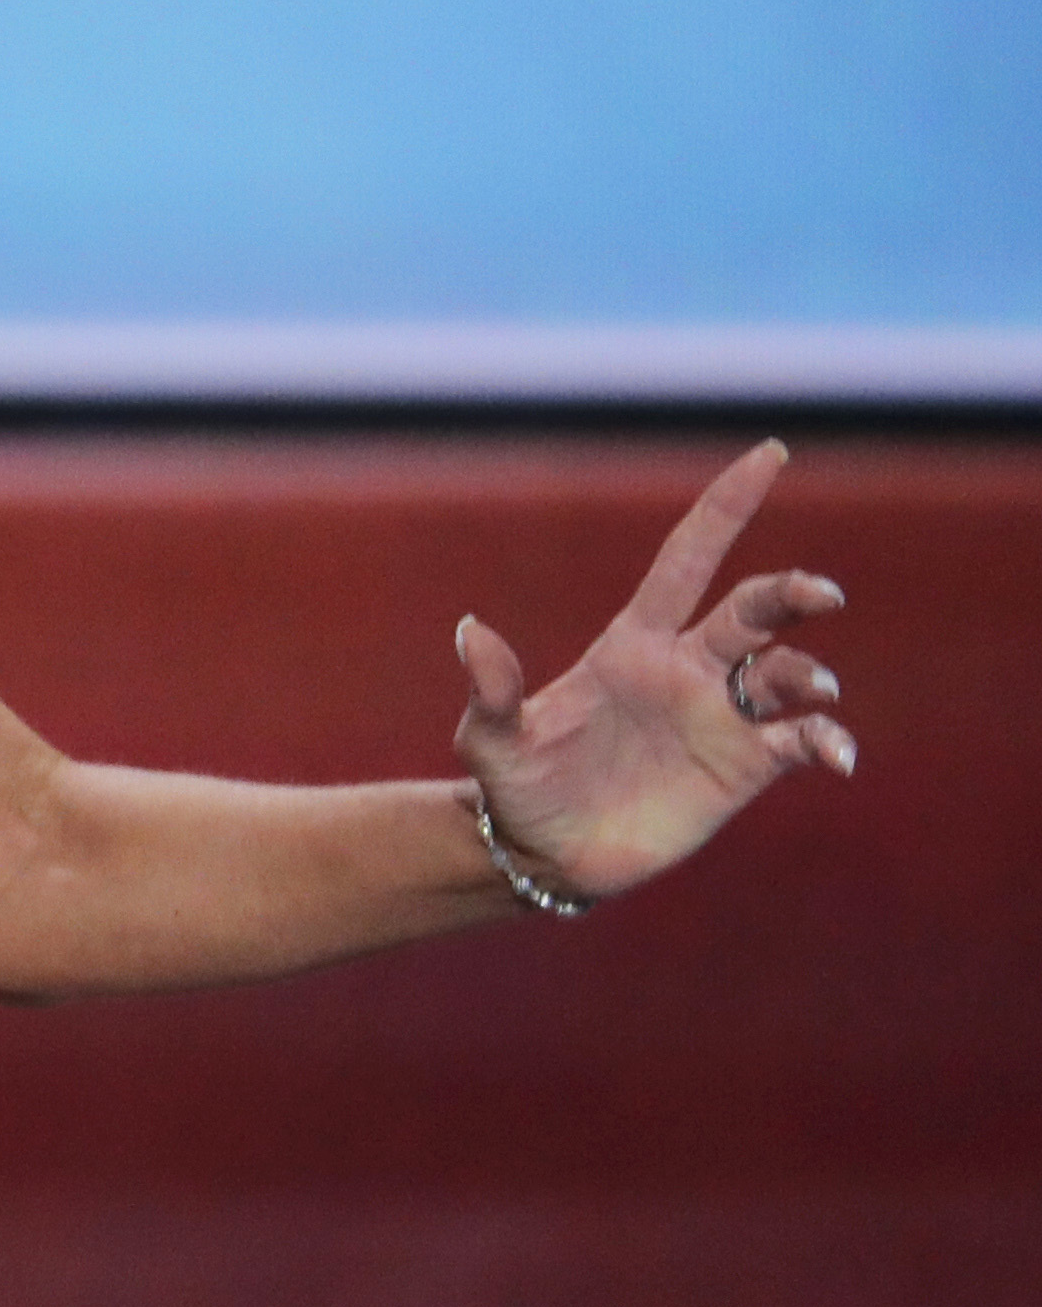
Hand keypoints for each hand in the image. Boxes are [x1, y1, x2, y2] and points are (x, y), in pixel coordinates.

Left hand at [453, 439, 853, 903]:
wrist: (544, 853)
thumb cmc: (516, 786)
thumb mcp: (491, 739)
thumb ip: (492, 690)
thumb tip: (470, 630)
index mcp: (632, 643)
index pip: (689, 557)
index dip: (727, 506)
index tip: (771, 453)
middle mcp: (688, 669)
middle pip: (754, 609)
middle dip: (791, 593)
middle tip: (820, 596)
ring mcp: (720, 717)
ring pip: (787, 672)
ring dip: (809, 675)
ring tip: (811, 693)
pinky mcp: (743, 767)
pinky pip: (800, 740)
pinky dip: (827, 740)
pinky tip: (836, 755)